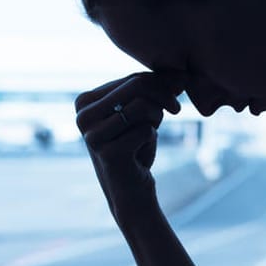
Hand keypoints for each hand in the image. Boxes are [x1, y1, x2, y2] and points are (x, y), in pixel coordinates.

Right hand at [74, 73, 183, 220]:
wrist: (131, 192)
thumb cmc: (136, 148)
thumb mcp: (143, 114)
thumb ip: (157, 90)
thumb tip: (182, 73)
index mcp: (84, 102)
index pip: (131, 79)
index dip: (160, 84)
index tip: (175, 95)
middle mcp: (82, 117)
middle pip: (136, 87)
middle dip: (163, 95)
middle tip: (176, 109)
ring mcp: (92, 136)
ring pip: (142, 107)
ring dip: (156, 119)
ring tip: (151, 133)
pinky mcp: (108, 153)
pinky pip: (146, 131)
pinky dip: (151, 140)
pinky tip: (141, 154)